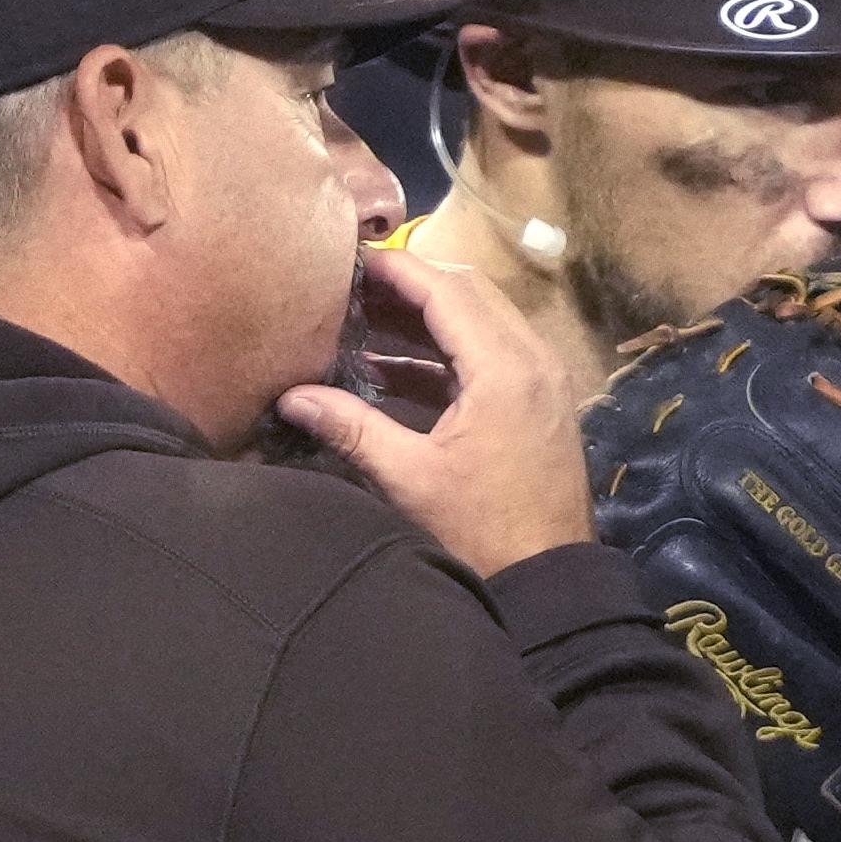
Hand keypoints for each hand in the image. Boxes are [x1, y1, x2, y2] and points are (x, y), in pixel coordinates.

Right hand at [279, 249, 592, 576]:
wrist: (550, 582)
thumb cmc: (483, 532)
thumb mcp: (410, 478)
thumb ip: (351, 427)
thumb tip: (290, 397)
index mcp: (505, 368)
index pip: (447, 289)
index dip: (397, 269)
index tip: (351, 259)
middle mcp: (532, 359)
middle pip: (467, 293)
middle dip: (409, 287)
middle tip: (352, 289)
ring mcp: (540, 380)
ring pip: (480, 322)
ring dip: (425, 320)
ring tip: (361, 323)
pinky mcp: (537, 403)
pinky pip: (489, 356)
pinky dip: (443, 354)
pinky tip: (391, 370)